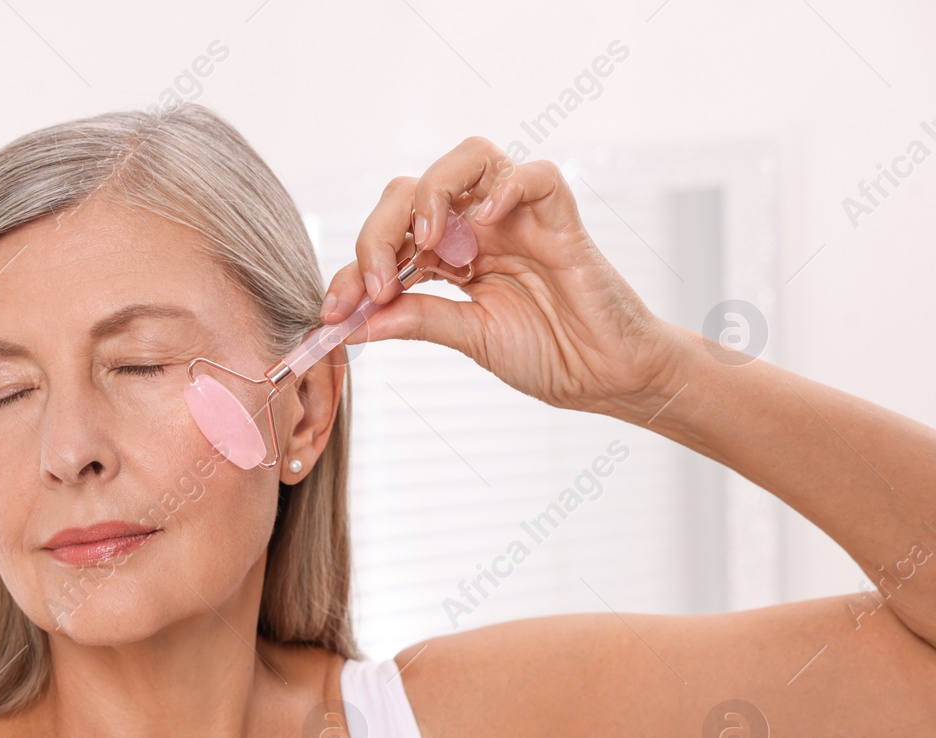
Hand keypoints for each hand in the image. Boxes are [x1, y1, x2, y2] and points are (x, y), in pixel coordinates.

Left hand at [323, 136, 682, 419]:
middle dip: (378, 233)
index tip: (334, 314)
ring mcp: (517, 215)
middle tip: (377, 287)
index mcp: (449, 253)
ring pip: (468, 158)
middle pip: (413, 189)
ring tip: (424, 243)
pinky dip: (506, 187)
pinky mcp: (560, 217)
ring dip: (432, 194)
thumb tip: (352, 324)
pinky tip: (484, 221)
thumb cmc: (546, 353)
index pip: (388, 239)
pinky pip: (534, 175)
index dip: (354, 270)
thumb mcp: (470, 339)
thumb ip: (416, 320)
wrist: (606, 376)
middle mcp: (477, 224)